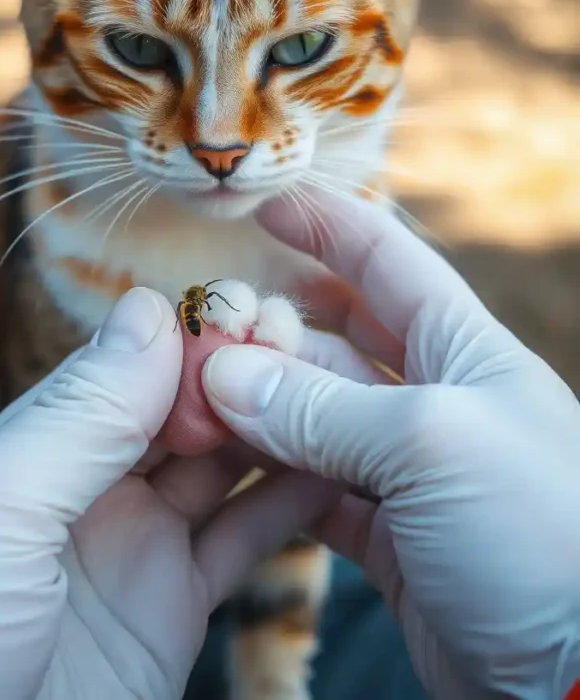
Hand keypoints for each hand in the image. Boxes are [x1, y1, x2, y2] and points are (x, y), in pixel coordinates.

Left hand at [0, 288, 326, 699]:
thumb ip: (79, 412)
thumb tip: (148, 308)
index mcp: (37, 448)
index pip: (131, 366)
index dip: (195, 334)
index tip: (258, 304)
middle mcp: (89, 490)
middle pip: (183, 411)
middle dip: (245, 372)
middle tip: (313, 343)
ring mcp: (134, 551)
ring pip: (224, 471)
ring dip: (277, 429)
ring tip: (340, 391)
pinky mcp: (170, 616)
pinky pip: (241, 547)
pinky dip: (291, 508)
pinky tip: (337, 470)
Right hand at [203, 193, 579, 699]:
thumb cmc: (539, 533)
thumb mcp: (429, 446)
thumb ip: (320, 409)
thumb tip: (224, 376)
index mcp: (464, 350)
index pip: (386, 260)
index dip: (326, 223)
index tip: (265, 203)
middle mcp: (435, 399)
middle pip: (337, 338)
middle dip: (274, 325)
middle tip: (208, 323)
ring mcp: (409, 469)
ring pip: (314, 415)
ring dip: (259, 403)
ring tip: (199, 394)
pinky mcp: (389, 535)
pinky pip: (312, 487)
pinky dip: (268, 474)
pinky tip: (228, 462)